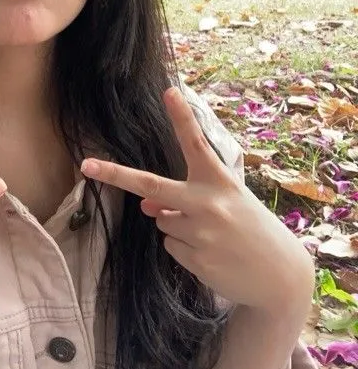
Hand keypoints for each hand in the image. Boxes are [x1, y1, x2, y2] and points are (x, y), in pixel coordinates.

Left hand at [81, 87, 313, 311]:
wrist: (280, 277)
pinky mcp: (196, 260)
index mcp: (219, 181)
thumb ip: (186, 197)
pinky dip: (185, 248)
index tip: (169, 92)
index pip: (197, 143)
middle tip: (87, 165)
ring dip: (178, 227)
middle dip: (116, 174)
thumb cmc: (250, 229)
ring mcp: (201, 233)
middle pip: (152, 186)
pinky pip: (171, 246)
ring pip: (162, 222)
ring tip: (214, 237)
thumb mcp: (225, 203)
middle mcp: (207, 203)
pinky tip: (212, 253)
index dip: (181, 117)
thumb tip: (145, 206)